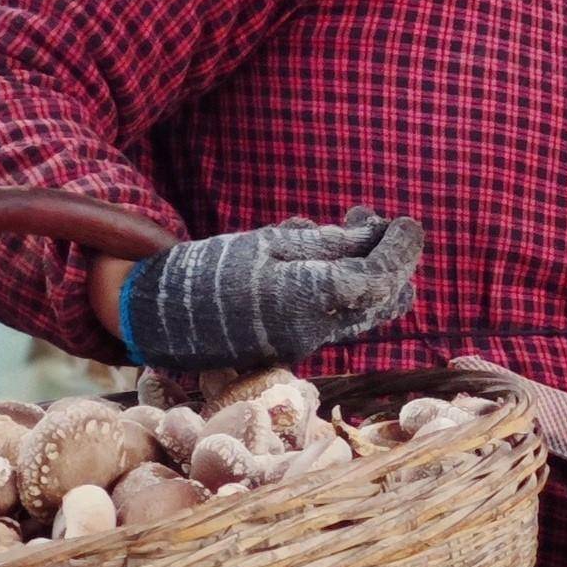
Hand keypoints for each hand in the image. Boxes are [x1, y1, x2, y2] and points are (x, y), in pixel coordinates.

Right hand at [117, 213, 424, 373]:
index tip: (410, 223)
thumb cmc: (208, 271)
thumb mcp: (267, 244)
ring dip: (374, 273)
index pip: (374, 279)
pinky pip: (336, 317)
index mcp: (304, 301)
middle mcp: (312, 331)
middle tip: (390, 224)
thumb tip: (372, 235)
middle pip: (378, 301)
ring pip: (362, 312)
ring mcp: (303, 342)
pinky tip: (333, 252)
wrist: (156, 314)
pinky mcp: (292, 343)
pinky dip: (347, 287)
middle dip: (394, 262)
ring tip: (360, 228)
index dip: (400, 251)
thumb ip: (323, 243)